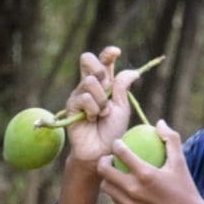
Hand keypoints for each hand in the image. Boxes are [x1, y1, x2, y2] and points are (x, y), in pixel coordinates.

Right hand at [64, 46, 139, 165]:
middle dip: (98, 68)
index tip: (116, 52)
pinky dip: (93, 110)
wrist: (102, 150)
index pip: (104, 62)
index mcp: (105, 84)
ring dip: (101, 100)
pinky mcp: (71, 105)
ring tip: (102, 115)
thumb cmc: (113, 131)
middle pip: (87, 59)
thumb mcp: (122, 107)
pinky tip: (91, 120)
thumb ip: (122, 88)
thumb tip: (132, 70)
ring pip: (89, 82)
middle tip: (105, 85)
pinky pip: (84, 98)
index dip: (108, 54)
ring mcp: (79, 94)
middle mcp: (90, 86)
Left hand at [97, 120, 203, 203]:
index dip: (116, 144)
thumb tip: (159, 122)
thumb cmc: (185, 187)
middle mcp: (134, 189)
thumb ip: (171, 139)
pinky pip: (114, 199)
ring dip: (107, 177)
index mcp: (146, 174)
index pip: (121, 153)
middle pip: (104, 170)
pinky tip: (121, 187)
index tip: (119, 143)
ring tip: (114, 172)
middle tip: (110, 158)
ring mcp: (129, 203)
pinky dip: (116, 191)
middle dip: (103, 160)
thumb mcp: (181, 162)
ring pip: (106, 186)